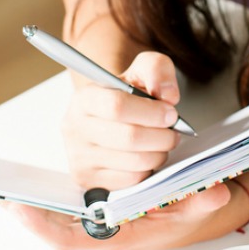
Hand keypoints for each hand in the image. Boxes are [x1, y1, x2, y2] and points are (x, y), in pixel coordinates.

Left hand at [9, 180, 234, 249]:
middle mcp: (99, 240)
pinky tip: (17, 190)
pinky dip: (41, 202)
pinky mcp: (87, 217)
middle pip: (53, 232)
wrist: (185, 215)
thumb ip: (201, 201)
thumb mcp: (194, 207)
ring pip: (51, 222)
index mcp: (117, 241)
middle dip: (28, 213)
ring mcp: (91, 230)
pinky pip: (56, 213)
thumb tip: (213, 194)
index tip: (17, 208)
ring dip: (30, 208)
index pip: (71, 240)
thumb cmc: (183, 214)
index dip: (42, 226)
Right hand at [61, 50, 184, 191]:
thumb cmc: (127, 96)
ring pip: (134, 162)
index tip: (171, 113)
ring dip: (159, 154)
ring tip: (162, 143)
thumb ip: (157, 69)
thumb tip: (168, 95)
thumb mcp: (141, 70)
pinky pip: (130, 180)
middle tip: (174, 132)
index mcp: (84, 98)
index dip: (151, 112)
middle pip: (129, 138)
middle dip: (162, 136)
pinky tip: (146, 156)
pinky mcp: (87, 179)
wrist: (108, 119)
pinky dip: (147, 170)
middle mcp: (74, 127)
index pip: (117, 106)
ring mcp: (79, 157)